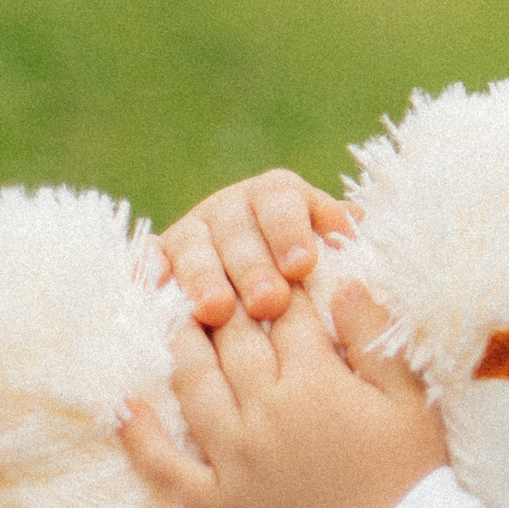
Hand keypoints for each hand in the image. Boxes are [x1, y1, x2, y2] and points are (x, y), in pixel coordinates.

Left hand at [122, 284, 446, 507]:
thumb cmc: (411, 478)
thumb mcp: (412, 401)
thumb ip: (375, 339)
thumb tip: (344, 285)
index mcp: (316, 384)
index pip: (290, 318)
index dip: (286, 288)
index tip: (282, 268)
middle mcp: (264, 413)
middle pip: (235, 344)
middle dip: (228, 305)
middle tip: (219, 280)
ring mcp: (233, 459)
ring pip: (195, 388)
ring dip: (181, 348)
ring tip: (175, 320)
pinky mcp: (214, 505)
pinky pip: (163, 466)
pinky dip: (138, 437)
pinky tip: (124, 405)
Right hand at [160, 169, 355, 325]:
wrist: (259, 299)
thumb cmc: (315, 281)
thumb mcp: (336, 257)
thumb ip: (347, 246)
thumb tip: (359, 235)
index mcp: (279, 195)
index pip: (281, 202)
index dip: (290, 231)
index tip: (304, 266)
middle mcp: (231, 207)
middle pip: (238, 229)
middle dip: (253, 266)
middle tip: (270, 302)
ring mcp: (190, 231)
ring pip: (193, 248)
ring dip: (204, 278)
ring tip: (217, 312)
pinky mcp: (157, 259)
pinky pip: (149, 263)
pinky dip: (149, 275)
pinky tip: (158, 297)